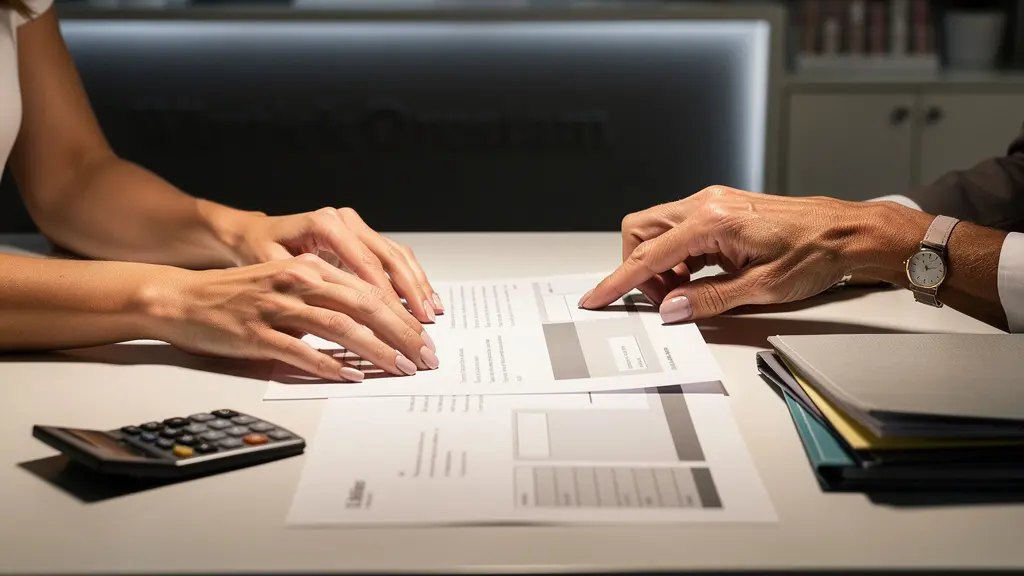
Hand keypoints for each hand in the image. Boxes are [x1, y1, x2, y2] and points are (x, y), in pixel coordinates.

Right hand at [144, 253, 438, 380]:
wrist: (182, 298)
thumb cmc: (239, 295)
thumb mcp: (289, 285)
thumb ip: (327, 300)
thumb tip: (373, 326)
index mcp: (310, 268)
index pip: (369, 290)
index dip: (402, 315)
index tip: (424, 337)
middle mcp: (297, 281)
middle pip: (364, 306)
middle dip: (402, 334)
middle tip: (424, 357)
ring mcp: (277, 307)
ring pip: (340, 328)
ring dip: (376, 351)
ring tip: (400, 368)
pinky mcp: (257, 334)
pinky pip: (302, 351)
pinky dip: (330, 365)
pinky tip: (351, 376)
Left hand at [230, 207, 442, 323]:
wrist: (252, 235)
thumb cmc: (258, 253)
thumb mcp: (273, 270)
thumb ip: (305, 290)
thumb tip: (333, 322)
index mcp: (326, 224)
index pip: (366, 264)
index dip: (387, 297)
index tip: (400, 323)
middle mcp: (346, 220)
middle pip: (389, 259)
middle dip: (411, 295)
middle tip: (423, 326)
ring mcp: (357, 227)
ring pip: (398, 256)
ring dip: (418, 287)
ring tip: (430, 316)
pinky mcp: (363, 238)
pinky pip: (396, 258)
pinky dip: (413, 280)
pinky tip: (425, 301)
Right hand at [579, 186, 879, 321]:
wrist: (848, 232)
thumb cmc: (815, 253)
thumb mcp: (761, 289)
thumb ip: (709, 299)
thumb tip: (672, 309)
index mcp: (712, 221)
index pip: (648, 255)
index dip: (619, 281)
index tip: (597, 298)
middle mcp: (706, 204)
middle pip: (641, 232)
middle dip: (640, 269)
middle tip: (666, 300)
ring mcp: (712, 203)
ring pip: (658, 231)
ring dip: (660, 265)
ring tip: (688, 292)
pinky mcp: (720, 209)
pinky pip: (680, 231)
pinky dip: (678, 257)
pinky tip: (701, 277)